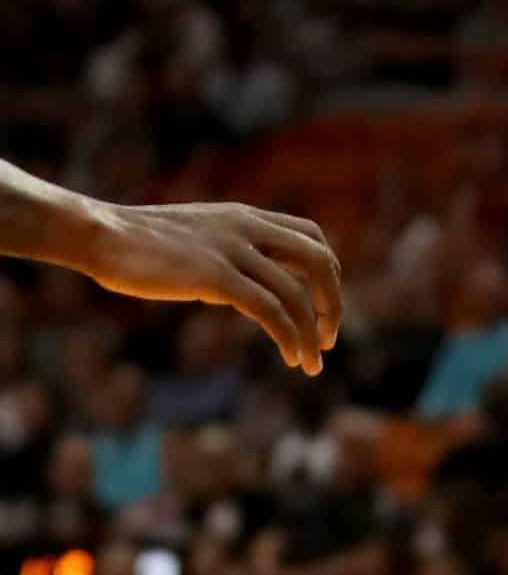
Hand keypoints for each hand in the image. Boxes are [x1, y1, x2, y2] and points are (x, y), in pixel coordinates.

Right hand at [80, 201, 342, 373]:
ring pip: (295, 292)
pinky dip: (288, 334)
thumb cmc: (139, 242)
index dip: (326, 270)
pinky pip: (268, 308)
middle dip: (331, 301)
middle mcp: (249, 229)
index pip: (310, 235)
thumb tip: (238, 283)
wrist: (103, 234)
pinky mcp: (215, 277)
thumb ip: (225, 251)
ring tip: (312, 362)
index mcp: (247, 217)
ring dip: (311, 331)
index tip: (322, 303)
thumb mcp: (197, 236)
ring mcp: (233, 251)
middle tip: (329, 337)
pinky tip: (291, 356)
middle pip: (317, 261)